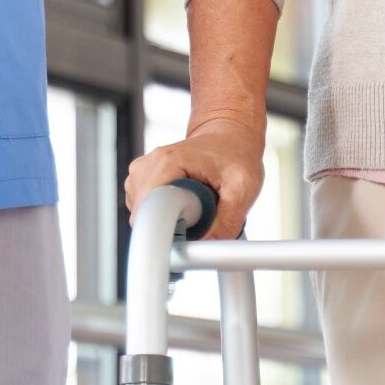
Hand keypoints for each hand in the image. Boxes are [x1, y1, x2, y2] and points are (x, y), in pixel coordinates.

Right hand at [126, 116, 267, 239]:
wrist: (229, 135)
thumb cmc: (236, 155)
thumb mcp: (243, 188)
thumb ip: (227, 221)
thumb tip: (207, 250)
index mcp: (168, 162)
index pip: (148, 209)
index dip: (163, 231)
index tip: (183, 238)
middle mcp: (149, 164)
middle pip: (143, 214)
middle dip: (168, 226)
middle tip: (198, 218)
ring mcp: (143, 171)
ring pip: (142, 214)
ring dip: (165, 220)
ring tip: (193, 206)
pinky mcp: (144, 178)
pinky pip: (144, 208)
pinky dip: (162, 213)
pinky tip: (182, 203)